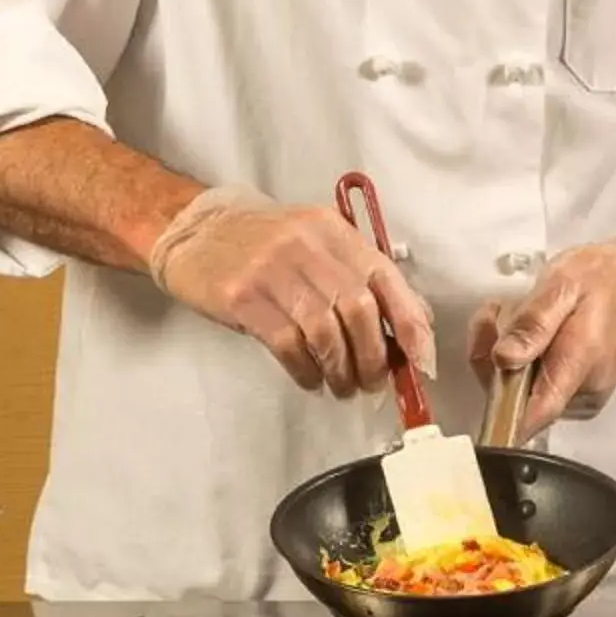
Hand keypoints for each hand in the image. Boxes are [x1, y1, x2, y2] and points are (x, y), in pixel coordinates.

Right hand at [147, 186, 436, 397]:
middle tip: (372, 382)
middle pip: (359, 309)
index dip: (410, 324)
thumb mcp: (314, 243)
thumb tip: (408, 323)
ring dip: (340, 369)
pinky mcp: (242, 296)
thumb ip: (356, 274)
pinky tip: (309, 378)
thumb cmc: (262, 243)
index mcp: (333, 231)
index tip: (420, 361)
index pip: (386, 278)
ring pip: (325, 330)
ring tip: (340, 386)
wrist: (195, 230)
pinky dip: (305, 370)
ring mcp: (272, 269)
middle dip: (373, 356)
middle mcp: (306, 245)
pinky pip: (286, 344)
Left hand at [467, 237, 615, 440]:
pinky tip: (528, 333)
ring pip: (519, 393)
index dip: (500, 408)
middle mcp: (583, 391)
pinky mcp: (573, 397)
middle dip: (493, 356)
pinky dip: (519, 362)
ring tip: (516, 314)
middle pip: (515, 399)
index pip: (536, 413)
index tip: (485, 368)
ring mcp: (579, 399)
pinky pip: (532, 389)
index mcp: (581, 363)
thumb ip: (534, 323)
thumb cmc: (602, 281)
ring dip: (503, 356)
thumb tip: (504, 359)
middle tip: (498, 312)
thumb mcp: (563, 284)